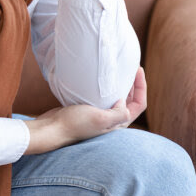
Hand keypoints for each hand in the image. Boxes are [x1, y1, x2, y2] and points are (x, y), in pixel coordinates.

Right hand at [25, 67, 146, 154]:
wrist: (53, 128)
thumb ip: (118, 113)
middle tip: (130, 67)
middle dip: (133, 84)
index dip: (142, 87)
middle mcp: (112, 119)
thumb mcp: (100, 119)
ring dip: (119, 84)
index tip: (138, 70)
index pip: (139, 104)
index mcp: (119, 123)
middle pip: (130, 100)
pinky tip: (100, 79)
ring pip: (116, 97)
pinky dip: (105, 87)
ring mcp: (100, 114)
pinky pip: (102, 96)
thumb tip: (123, 102)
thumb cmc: (76, 124)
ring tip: (118, 70)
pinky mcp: (88, 109)